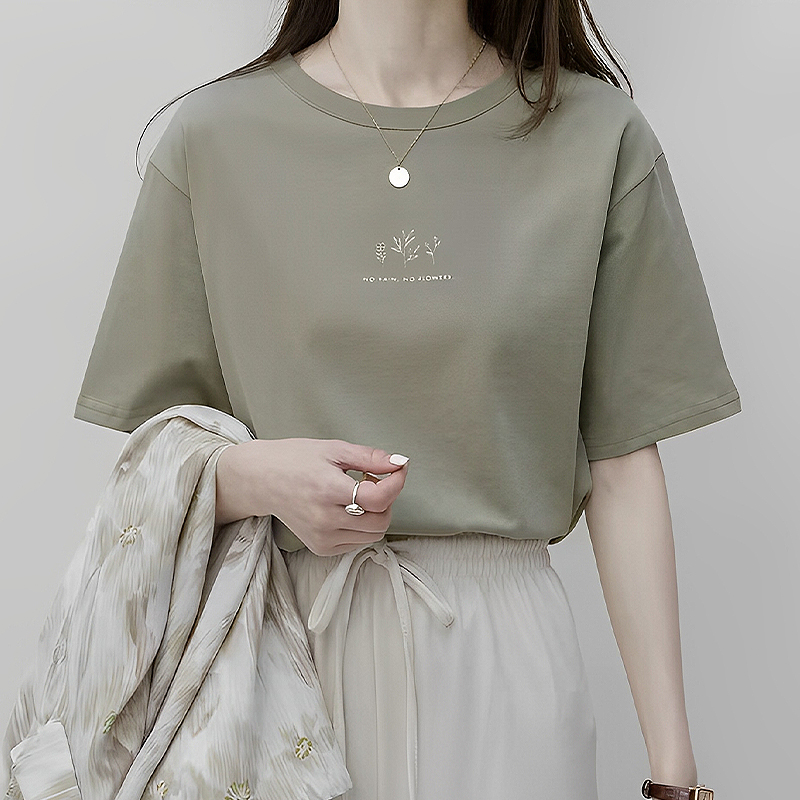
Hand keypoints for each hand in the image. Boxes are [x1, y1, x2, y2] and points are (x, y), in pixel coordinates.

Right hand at [215, 437, 409, 555]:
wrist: (261, 480)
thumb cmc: (294, 460)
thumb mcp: (334, 449)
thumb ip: (370, 458)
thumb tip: (400, 463)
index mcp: (327, 489)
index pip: (379, 498)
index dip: (396, 482)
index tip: (398, 469)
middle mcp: (324, 519)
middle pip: (381, 521)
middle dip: (386, 500)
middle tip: (370, 480)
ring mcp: (322, 537)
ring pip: (373, 535)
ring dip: (375, 514)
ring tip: (357, 494)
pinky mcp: (320, 548)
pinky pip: (358, 542)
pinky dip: (361, 527)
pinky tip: (347, 509)